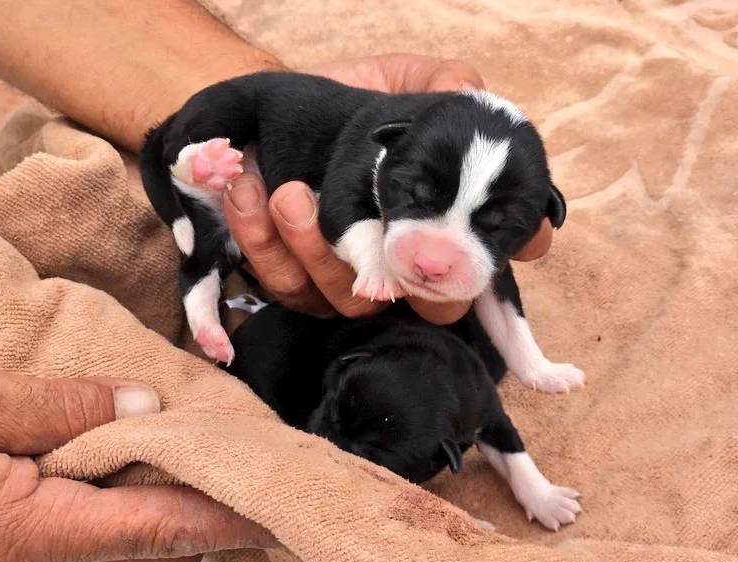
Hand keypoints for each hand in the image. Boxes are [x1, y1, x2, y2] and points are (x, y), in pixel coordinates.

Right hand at [0, 354, 273, 561]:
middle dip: (199, 518)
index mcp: (34, 528)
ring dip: (157, 510)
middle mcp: (29, 560)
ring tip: (192, 462)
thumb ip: (62, 406)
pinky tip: (117, 463)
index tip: (276, 508)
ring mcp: (7, 559)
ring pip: (112, 548)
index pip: (159, 526)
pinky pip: (73, 533)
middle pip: (145, 551)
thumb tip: (142, 408)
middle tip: (240, 471)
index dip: (223, 515)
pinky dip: (112, 503)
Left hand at [221, 53, 554, 323]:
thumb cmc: (354, 96)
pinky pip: (284, 284)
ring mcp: (351, 281)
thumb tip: (468, 94)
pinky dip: (261, 240)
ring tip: (289, 195)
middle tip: (353, 218)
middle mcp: (406, 265)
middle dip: (388, 271)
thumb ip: (443, 83)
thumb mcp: (400, 79)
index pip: (483, 264)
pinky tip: (249, 192)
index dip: (488, 259)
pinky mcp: (297, 283)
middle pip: (425, 307)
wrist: (279, 105)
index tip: (473, 240)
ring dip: (311, 248)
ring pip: (345, 299)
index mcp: (444, 223)